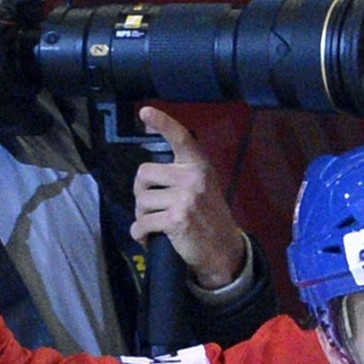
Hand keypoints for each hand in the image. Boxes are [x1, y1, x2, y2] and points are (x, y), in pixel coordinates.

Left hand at [134, 107, 246, 290]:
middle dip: (140, 192)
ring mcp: (186, 198)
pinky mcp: (177, 219)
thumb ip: (181, 172)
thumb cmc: (209, 219)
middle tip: (148, 206)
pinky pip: (143, 223)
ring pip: (141, 201)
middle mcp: (193, 177)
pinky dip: (139, 233)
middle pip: (144, 174)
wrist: (224, 251)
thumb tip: (146, 165)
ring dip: (141, 216)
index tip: (145, 112)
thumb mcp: (203, 188)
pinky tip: (147, 238)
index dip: (162, 122)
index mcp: (199, 166)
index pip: (180, 137)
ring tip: (153, 224)